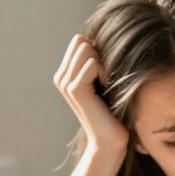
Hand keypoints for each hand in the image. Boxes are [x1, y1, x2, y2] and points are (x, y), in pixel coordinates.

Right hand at [54, 34, 128, 156]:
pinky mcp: (74, 89)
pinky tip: (108, 90)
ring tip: (108, 86)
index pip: (80, 40)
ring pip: (86, 48)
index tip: (106, 75)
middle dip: (101, 56)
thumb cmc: (114, 112)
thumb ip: (98, 60)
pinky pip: (92, 63)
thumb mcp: (105, 81)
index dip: (99, 52)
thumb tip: (101, 34)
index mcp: (65, 73)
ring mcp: (65, 83)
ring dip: (104, 64)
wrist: (111, 141)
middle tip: (108, 81)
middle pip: (82, 41)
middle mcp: (61, 77)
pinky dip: (106, 73)